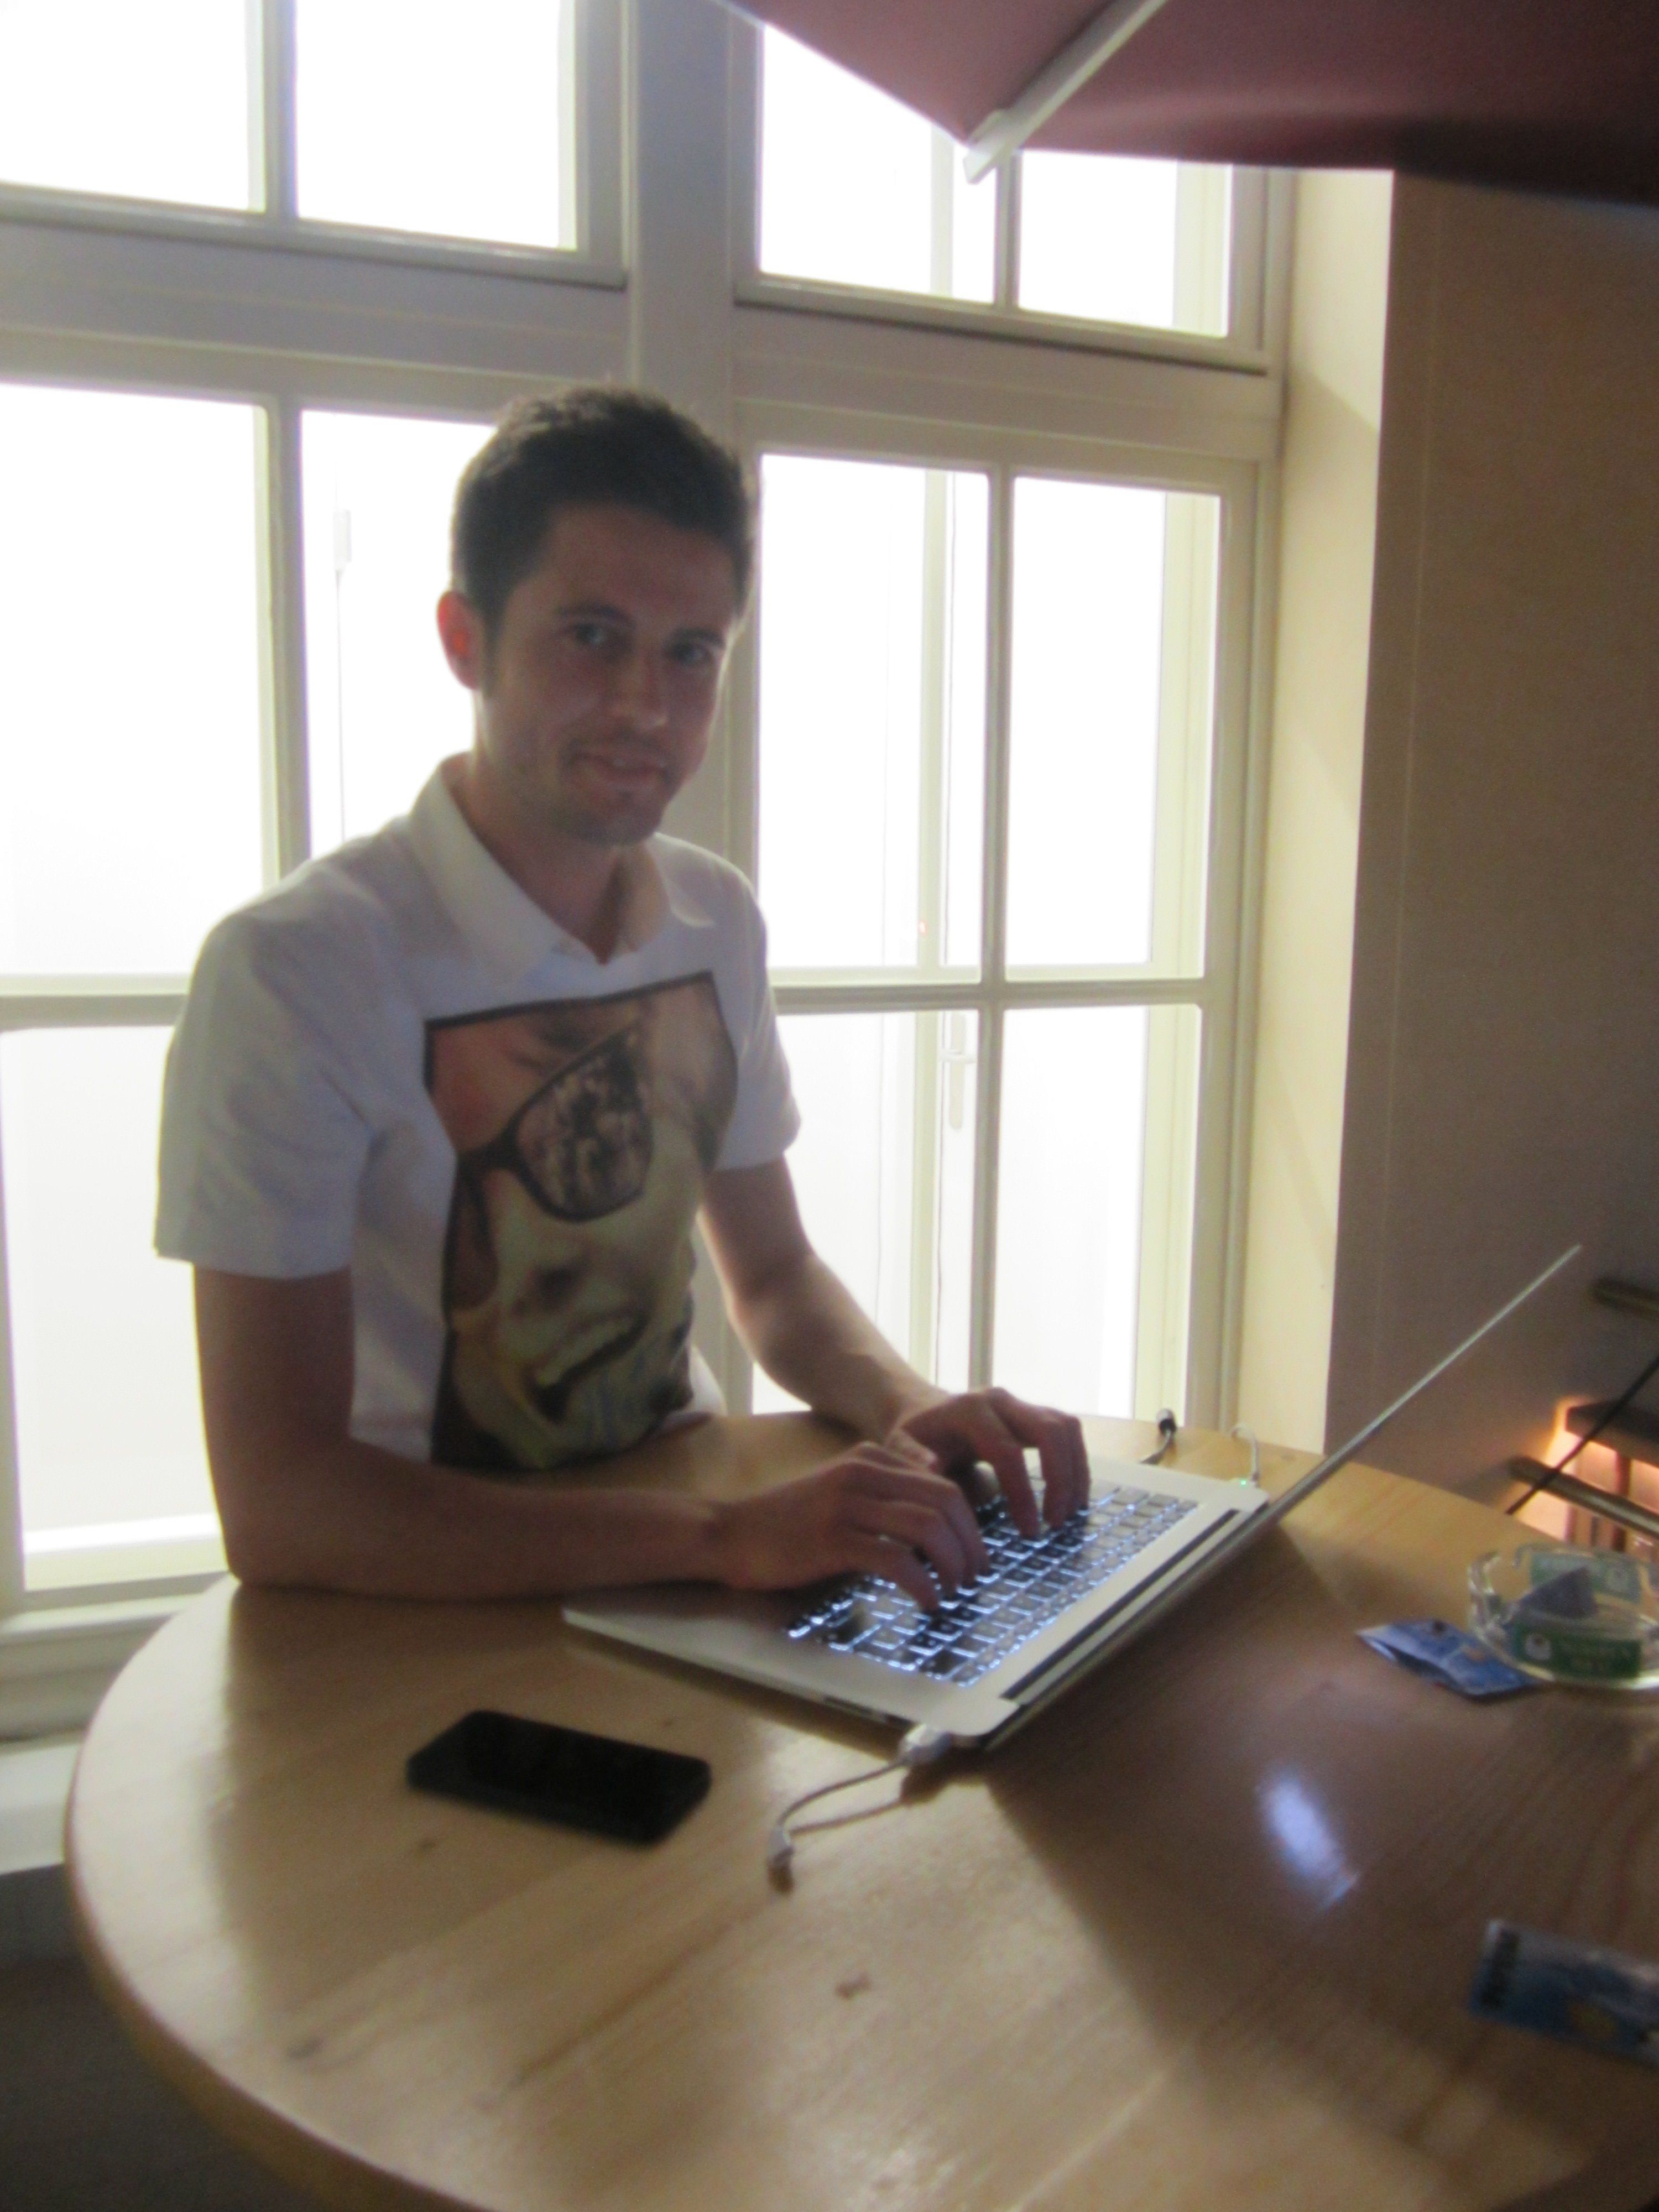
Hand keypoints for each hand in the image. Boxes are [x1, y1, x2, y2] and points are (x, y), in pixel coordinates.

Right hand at [712, 1445, 989, 1609]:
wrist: (730, 1533)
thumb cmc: (787, 1524)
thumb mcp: (841, 1495)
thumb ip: (883, 1500)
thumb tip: (937, 1530)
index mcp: (869, 1459)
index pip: (943, 1484)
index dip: (970, 1522)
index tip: (974, 1553)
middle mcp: (862, 1473)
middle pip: (945, 1501)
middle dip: (971, 1542)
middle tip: (975, 1574)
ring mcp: (847, 1504)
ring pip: (927, 1527)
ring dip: (952, 1563)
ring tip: (955, 1589)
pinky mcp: (833, 1539)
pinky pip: (896, 1559)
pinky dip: (922, 1583)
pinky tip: (927, 1600)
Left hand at [889, 1388, 1089, 1536]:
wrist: (921, 1411)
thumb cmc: (912, 1437)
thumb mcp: (899, 1448)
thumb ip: (913, 1461)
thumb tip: (935, 1469)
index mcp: (969, 1410)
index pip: (1008, 1451)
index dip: (1023, 1493)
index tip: (1030, 1530)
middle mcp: (1000, 1400)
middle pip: (1050, 1430)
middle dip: (1061, 1479)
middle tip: (1056, 1522)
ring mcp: (1020, 1403)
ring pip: (1066, 1427)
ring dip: (1075, 1471)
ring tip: (1068, 1513)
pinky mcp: (1033, 1412)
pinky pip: (1068, 1431)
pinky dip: (1076, 1462)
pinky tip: (1070, 1496)